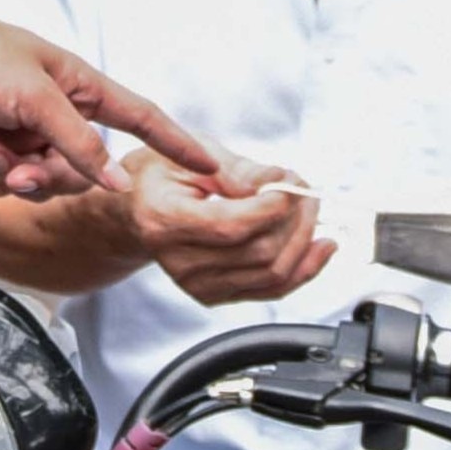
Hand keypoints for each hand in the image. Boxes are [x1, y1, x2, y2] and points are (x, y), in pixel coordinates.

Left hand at [0, 6, 219, 198]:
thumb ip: (80, 144)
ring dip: (20, 176)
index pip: (141, 118)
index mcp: (80, 86)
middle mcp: (59, 112)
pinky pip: (11, 184)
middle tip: (23, 170)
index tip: (213, 167)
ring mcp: (27, 133)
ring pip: (46, 181)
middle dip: (54, 176)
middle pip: (85, 169)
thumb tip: (119, 184)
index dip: (176, 143)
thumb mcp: (36, 98)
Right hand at [128, 152, 334, 305]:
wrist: (133, 210)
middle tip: (304, 188)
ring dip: (304, 240)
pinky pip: (271, 290)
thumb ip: (236, 169)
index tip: (290, 181)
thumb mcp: (188, 154)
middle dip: (296, 218)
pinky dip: (303, 268)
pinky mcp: (212, 295)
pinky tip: (317, 245)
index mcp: (163, 220)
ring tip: (308, 209)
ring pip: (273, 274)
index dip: (273, 206)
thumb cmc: (158, 175)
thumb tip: (279, 183)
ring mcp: (195, 283)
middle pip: (260, 252)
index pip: (232, 225)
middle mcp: (177, 261)